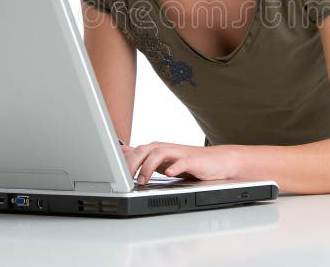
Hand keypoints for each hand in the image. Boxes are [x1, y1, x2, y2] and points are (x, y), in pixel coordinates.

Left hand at [121, 142, 238, 184]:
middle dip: (132, 163)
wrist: (217, 162)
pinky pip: (182, 161)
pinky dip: (174, 167)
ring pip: (159, 153)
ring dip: (148, 167)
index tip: (112, 172)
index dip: (123, 160)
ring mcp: (180, 153)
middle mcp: (167, 148)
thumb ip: (144, 156)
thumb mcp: (163, 161)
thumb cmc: (189, 163)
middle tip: (124, 179)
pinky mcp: (193, 160)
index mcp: (158, 149)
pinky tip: (168, 174)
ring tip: (142, 181)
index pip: (136, 151)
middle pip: (144, 149)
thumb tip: (123, 150)